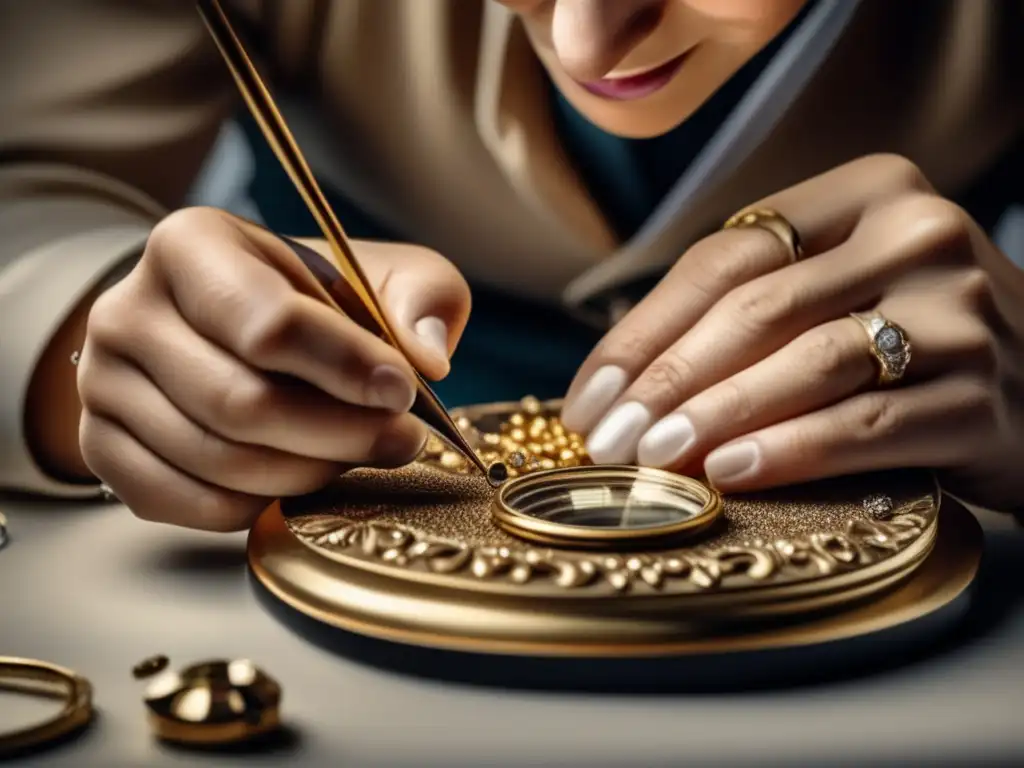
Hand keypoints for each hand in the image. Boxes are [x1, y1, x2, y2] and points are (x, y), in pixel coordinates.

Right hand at [77, 207, 469, 529]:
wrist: (226, 330)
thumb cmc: (310, 299)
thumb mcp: (379, 271)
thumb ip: (419, 295)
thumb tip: (423, 358)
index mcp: (191, 245)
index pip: (268, 323)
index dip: (346, 367)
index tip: (403, 391)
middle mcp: (128, 311)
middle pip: (242, 402)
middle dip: (341, 432)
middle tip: (402, 438)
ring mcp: (104, 383)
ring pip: (219, 460)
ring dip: (310, 471)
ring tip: (358, 453)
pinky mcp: (102, 445)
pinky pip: (186, 502)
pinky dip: (257, 504)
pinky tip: (301, 478)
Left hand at [562, 154, 1023, 510]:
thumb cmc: (909, 338)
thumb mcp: (837, 289)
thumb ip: (751, 307)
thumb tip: (624, 379)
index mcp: (867, 194)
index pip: (724, 257)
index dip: (644, 331)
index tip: (592, 394)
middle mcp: (918, 236)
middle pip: (758, 307)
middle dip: (666, 379)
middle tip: (608, 439)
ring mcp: (962, 313)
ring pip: (807, 362)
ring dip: (715, 415)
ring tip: (652, 459)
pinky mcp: (982, 396)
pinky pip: (863, 424)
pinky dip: (787, 451)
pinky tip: (729, 473)